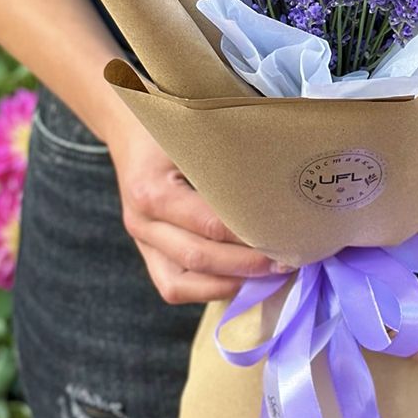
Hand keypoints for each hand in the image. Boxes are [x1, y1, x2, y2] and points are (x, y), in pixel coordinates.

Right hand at [106, 113, 292, 304]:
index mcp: (153, 191)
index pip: (209, 225)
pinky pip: (173, 286)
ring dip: (229, 284)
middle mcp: (141, 221)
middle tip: (287, 261)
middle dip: (247, 265)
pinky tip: (241, 280)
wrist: (131, 129)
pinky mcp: (147, 252)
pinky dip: (208, 289)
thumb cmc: (171, 128)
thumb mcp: (196, 136)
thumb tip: (280, 193)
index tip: (285, 236)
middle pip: (198, 257)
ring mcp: (141, 240)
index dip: (249, 235)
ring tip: (267, 276)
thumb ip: (228, 165)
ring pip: (181, 283)